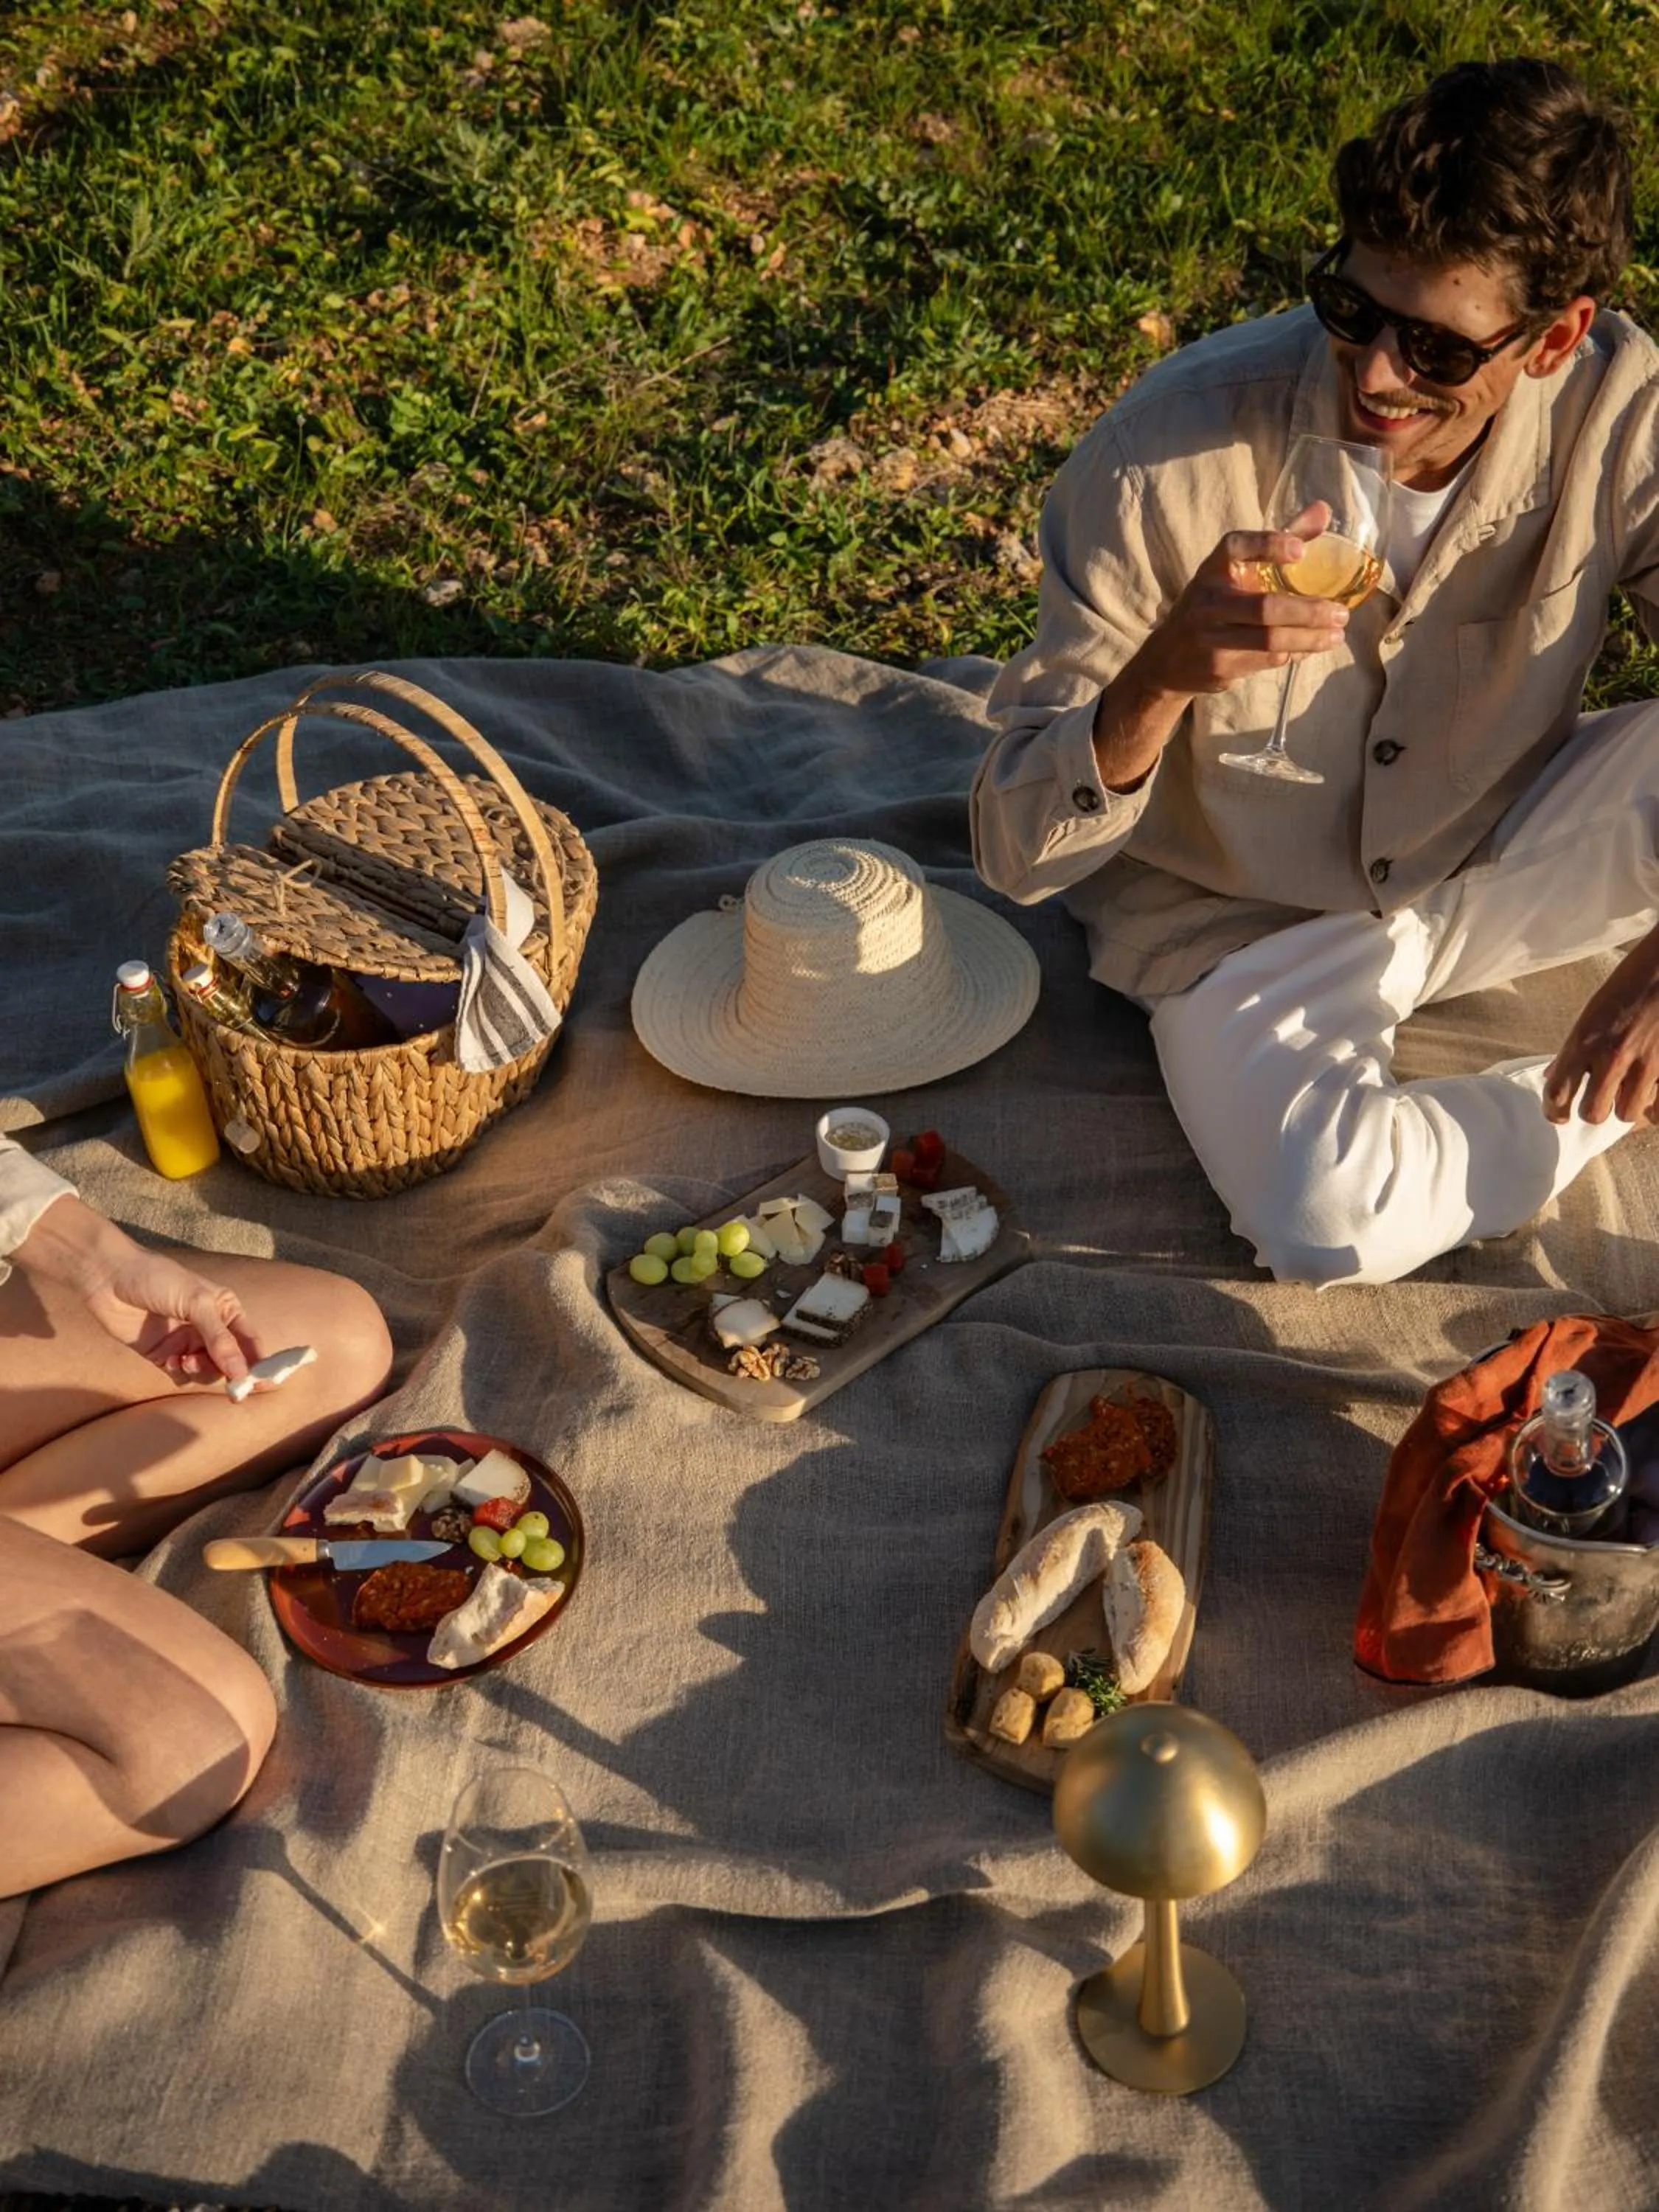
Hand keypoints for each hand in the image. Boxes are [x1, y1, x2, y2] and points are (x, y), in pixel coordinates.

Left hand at [13, 1198, 258, 1384]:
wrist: (109, 1277)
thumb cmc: (157, 1278)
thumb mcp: (196, 1303)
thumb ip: (219, 1338)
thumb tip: (241, 1373)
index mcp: (225, 1309)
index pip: (249, 1342)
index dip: (258, 1363)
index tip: (264, 1384)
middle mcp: (209, 1327)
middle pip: (229, 1361)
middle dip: (228, 1372)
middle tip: (229, 1385)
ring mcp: (185, 1341)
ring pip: (206, 1371)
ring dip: (201, 1370)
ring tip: (187, 1360)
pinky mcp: (163, 1353)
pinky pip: (181, 1374)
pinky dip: (180, 1372)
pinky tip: (172, 1360)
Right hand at [1136, 502, 1350, 699]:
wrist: (1167, 659)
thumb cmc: (1213, 605)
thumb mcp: (1235, 571)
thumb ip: (1280, 539)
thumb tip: (1323, 510)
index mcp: (1212, 569)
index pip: (1235, 547)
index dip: (1267, 545)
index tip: (1300, 550)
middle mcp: (1208, 602)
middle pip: (1264, 608)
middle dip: (1307, 612)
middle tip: (1341, 613)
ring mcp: (1211, 638)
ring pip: (1269, 640)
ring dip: (1309, 638)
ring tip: (1337, 634)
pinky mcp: (1218, 667)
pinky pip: (1266, 661)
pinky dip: (1294, 653)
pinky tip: (1313, 647)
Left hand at [1543, 929, 1658, 1125]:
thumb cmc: (1628, 985)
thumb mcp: (1591, 1012)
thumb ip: (1571, 1049)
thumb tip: (1551, 1077)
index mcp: (1584, 1040)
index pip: (1557, 1093)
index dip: (1553, 1111)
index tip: (1558, 1114)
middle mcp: (1611, 1055)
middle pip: (1593, 1114)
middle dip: (1592, 1111)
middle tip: (1595, 1102)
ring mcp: (1644, 1063)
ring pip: (1627, 1114)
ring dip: (1624, 1107)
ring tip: (1626, 1092)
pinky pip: (1657, 1111)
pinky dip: (1653, 1106)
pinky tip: (1651, 1092)